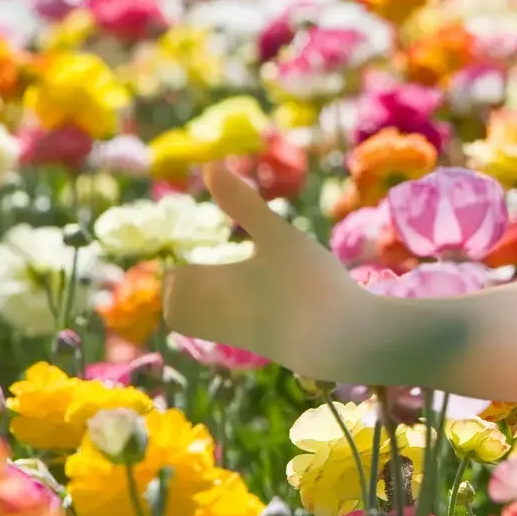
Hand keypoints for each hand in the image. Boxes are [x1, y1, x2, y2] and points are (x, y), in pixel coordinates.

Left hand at [161, 161, 355, 375]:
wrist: (341, 342)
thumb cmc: (308, 284)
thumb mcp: (278, 235)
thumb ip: (243, 203)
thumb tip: (210, 165)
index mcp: (210, 287)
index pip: (175, 279)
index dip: (185, 265)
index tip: (203, 252)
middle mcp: (215, 316)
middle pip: (176, 307)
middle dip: (187, 288)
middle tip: (209, 268)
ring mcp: (236, 338)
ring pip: (201, 324)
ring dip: (207, 304)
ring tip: (233, 284)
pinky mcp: (258, 350)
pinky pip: (226, 335)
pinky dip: (231, 318)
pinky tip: (259, 303)